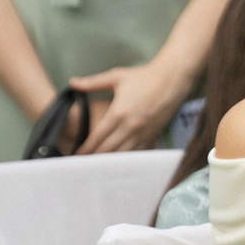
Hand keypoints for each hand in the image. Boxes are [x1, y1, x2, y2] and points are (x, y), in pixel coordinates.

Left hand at [65, 58, 193, 153]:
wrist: (172, 79)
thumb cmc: (143, 76)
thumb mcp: (116, 77)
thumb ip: (92, 82)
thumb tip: (72, 82)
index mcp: (118, 112)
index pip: (97, 137)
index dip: (86, 148)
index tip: (77, 155)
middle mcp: (130, 126)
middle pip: (108, 150)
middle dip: (94, 158)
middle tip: (83, 165)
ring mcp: (143, 133)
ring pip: (123, 155)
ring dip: (110, 162)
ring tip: (98, 168)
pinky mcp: (153, 136)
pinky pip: (138, 154)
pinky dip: (127, 160)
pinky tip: (119, 164)